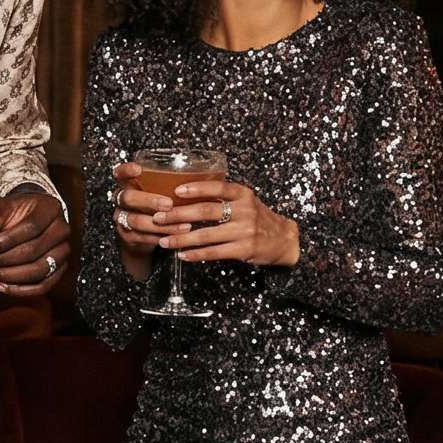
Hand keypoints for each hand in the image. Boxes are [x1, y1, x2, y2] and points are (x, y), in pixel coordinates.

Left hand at [0, 190, 71, 296]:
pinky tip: (1, 286)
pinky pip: (44, 285)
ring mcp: (63, 252)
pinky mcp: (60, 269)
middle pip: (34, 251)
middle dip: (4, 260)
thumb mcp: (3, 206)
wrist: (28, 219)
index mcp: (50, 209)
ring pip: (39, 270)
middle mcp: (61, 230)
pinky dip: (21, 290)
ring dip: (9, 276)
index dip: (8, 240)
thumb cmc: (16, 212)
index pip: (31, 227)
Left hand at [153, 177, 299, 268]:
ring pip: (206, 235)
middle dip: (178, 215)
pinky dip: (196, 254)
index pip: (218, 187)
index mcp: (244, 195)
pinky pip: (214, 252)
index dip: (196, 188)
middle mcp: (245, 211)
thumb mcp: (246, 202)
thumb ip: (224, 198)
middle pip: (206, 211)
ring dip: (182, 239)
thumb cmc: (259, 219)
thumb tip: (188, 194)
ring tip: (165, 241)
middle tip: (158, 218)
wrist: (284, 240)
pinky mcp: (244, 250)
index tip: (175, 191)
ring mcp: (245, 231)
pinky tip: (182, 255)